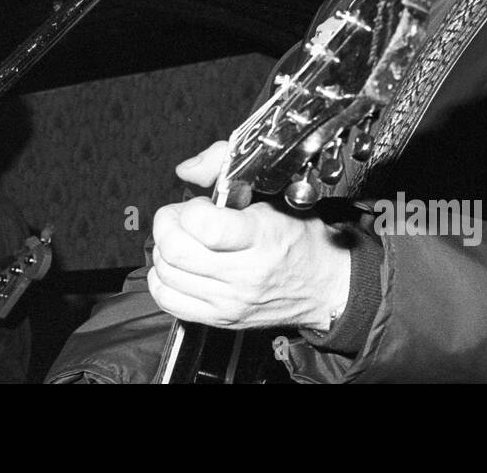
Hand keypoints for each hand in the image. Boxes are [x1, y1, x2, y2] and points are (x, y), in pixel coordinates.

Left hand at [149, 143, 352, 331]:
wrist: (324, 285)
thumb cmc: (300, 238)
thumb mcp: (275, 192)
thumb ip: (225, 169)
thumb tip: (188, 169)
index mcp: (262, 237)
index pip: (205, 227)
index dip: (191, 209)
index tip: (202, 204)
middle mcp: (245, 274)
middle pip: (176, 250)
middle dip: (168, 224)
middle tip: (182, 218)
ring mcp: (230, 301)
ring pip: (167, 274)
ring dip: (164, 249)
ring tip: (184, 239)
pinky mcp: (220, 318)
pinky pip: (169, 300)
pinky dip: (162, 279)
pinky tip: (178, 266)